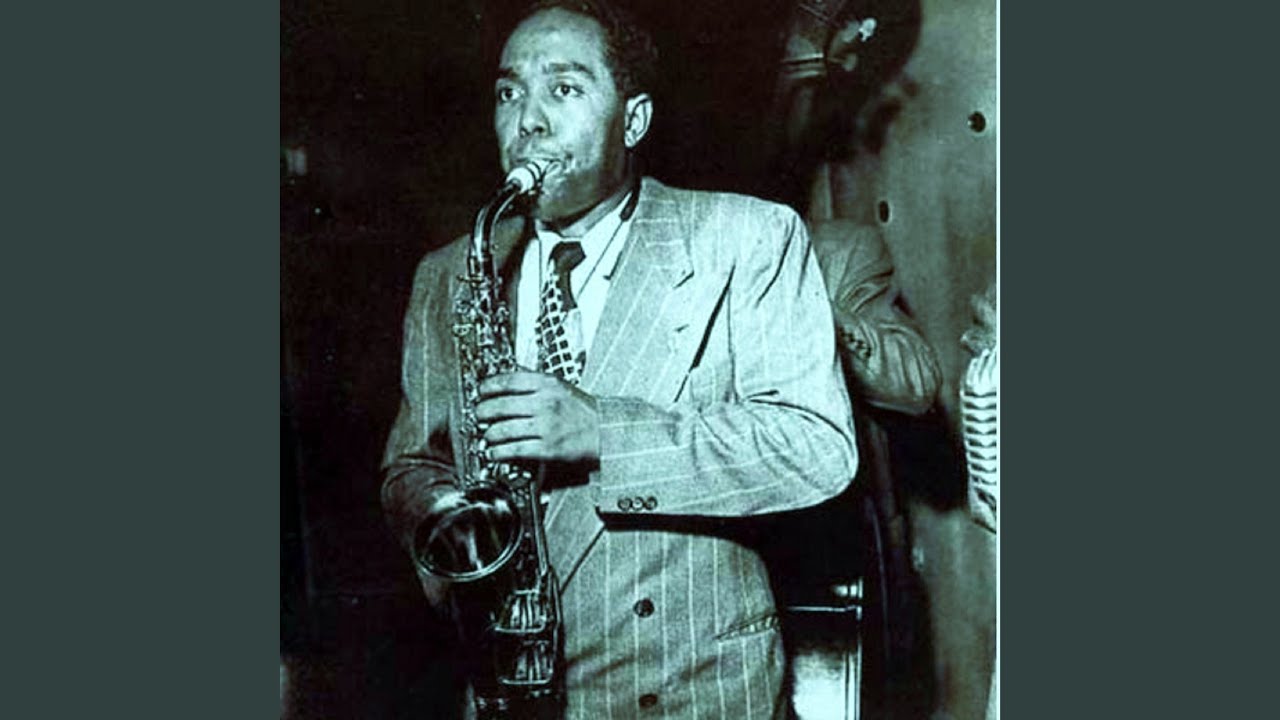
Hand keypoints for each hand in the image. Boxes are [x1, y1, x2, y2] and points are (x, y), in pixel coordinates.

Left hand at [475, 371, 600, 464]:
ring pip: (503, 430)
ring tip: (486, 436)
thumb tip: (509, 372)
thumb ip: (534, 379)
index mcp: (547, 384)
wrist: (605, 431)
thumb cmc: (582, 409)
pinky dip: (499, 453)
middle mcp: (546, 403)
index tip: (480, 391)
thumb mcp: (560, 385)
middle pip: (500, 406)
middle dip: (482, 412)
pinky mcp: (548, 449)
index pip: (508, 381)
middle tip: (479, 415)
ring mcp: (546, 427)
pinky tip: (494, 453)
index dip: (487, 386)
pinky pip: (514, 450)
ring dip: (489, 435)